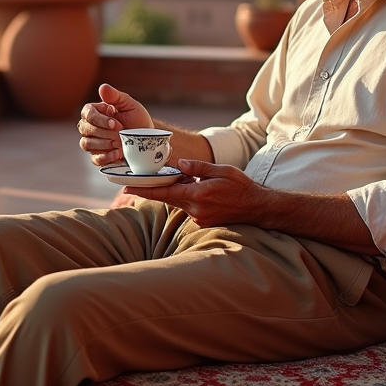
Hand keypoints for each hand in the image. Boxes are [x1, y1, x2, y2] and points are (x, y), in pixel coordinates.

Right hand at [77, 83, 152, 166]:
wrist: (147, 138)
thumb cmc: (137, 119)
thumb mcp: (130, 105)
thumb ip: (116, 96)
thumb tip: (102, 87)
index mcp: (96, 112)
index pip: (87, 114)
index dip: (100, 119)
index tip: (115, 123)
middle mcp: (91, 127)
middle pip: (85, 129)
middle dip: (104, 132)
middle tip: (121, 133)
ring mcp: (94, 143)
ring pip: (86, 144)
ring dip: (104, 144)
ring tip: (120, 143)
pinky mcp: (99, 156)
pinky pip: (94, 159)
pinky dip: (105, 157)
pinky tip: (117, 153)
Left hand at [124, 159, 266, 227]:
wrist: (258, 208)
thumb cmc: (241, 187)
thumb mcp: (221, 170)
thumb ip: (198, 167)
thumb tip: (179, 164)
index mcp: (197, 196)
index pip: (164, 193)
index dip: (144, 191)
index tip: (127, 188)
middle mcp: (196, 210)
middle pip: (168, 197)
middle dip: (156, 189)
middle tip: (137, 182)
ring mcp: (199, 218)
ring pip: (179, 202)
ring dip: (177, 191)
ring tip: (189, 180)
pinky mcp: (203, 221)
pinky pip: (189, 207)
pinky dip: (187, 197)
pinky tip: (198, 189)